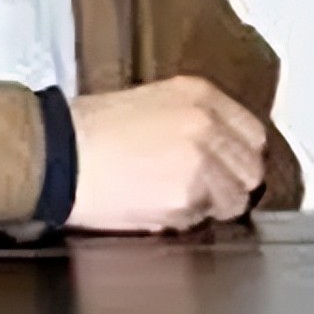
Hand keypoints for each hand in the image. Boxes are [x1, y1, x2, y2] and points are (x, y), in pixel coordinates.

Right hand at [66, 74, 265, 232]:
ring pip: (235, 200)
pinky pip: (203, 220)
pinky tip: (156, 203)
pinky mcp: (188, 196)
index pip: (253, 134)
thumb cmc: (92, 127)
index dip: (238, 156)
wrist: (59, 150)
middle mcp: (207, 123)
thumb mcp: (151, 101)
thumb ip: (193, 118)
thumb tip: (219, 150)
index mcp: (200, 93)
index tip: (226, 166)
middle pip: (251, 170)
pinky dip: (186, 219)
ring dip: (211, 204)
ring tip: (174, 195)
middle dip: (230, 183)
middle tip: (201, 188)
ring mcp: (202, 160)